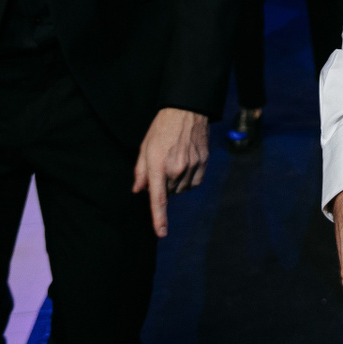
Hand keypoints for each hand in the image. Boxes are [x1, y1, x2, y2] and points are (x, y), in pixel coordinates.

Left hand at [131, 107, 208, 236]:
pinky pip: (195, 182)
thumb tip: (138, 190)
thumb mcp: (145, 147)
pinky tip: (186, 165)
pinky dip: (189, 180)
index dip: (159, 218)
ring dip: (176, 183)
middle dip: (164, 185)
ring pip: (182, 189)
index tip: (161, 233)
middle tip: (162, 166)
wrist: (187, 110)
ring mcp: (192, 166)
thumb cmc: (161, 128)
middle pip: (170, 192)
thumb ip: (141, 171)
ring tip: (174, 162)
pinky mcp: (203, 162)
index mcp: (158, 165)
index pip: (159, 198)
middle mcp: (176, 169)